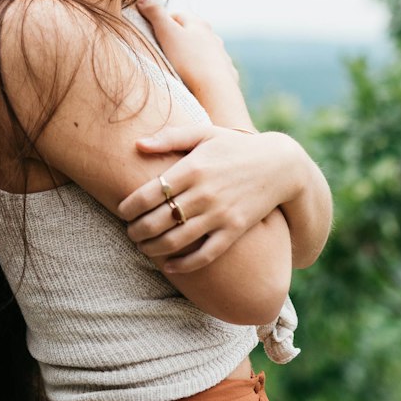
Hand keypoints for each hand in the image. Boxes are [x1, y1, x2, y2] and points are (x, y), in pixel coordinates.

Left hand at [116, 120, 300, 273]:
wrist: (279, 165)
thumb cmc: (235, 146)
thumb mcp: (204, 134)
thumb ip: (170, 137)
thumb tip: (137, 145)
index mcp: (193, 167)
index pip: (150, 193)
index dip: (130, 206)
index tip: (122, 211)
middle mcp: (204, 193)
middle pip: (158, 220)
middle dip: (136, 230)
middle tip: (130, 231)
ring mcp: (219, 214)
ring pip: (176, 240)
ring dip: (152, 248)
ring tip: (143, 246)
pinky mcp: (234, 231)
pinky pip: (204, 255)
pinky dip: (183, 265)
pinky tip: (169, 266)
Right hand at [135, 0, 238, 100]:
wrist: (215, 90)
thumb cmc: (189, 60)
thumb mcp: (167, 33)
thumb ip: (154, 13)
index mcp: (198, 23)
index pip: (176, 15)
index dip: (162, 24)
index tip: (152, 36)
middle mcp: (213, 36)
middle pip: (191, 33)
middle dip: (177, 40)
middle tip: (162, 53)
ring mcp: (221, 55)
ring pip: (202, 51)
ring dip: (190, 56)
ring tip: (177, 69)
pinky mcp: (226, 73)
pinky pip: (211, 69)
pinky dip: (202, 72)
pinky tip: (194, 82)